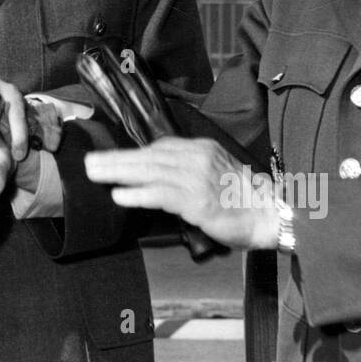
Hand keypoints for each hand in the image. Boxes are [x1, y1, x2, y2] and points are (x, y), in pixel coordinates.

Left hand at [83, 137, 278, 249]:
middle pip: (149, 156)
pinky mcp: (197, 200)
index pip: (161, 147)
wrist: (270, 214)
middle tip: (90, 162)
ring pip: (149, 171)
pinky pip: (160, 194)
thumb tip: (159, 179)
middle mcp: (197, 158)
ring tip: (95, 174)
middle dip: (116, 159)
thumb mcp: (217, 175)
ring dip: (118, 173)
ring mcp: (197, 178)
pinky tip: (119, 195)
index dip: (134, 153)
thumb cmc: (244, 201)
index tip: (112, 157)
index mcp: (202, 149)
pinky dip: (137, 194)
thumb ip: (190, 173)